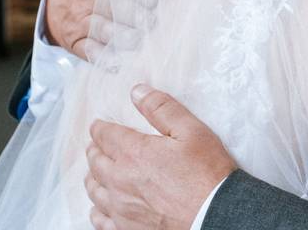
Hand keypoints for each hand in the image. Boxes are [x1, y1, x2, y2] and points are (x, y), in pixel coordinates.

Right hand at [44, 0, 146, 59]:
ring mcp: (82, 23)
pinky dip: (104, 59)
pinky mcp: (77, 44)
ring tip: (138, 40)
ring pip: (102, 31)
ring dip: (122, 37)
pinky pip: (90, 53)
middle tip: (150, 20)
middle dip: (133, 14)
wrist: (56, 3)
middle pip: (112, 6)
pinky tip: (119, 63)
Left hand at [86, 85, 236, 229]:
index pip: (105, 135)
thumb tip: (138, 92)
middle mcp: (120, 180)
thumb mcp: (191, 131)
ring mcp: (120, 208)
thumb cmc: (207, 172)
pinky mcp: (125, 228)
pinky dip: (96, 208)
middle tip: (96, 145)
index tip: (98, 125)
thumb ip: (162, 109)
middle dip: (94, 149)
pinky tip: (100, 205)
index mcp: (134, 152)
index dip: (100, 128)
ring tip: (95, 171)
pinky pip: (99, 218)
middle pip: (95, 162)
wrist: (215, 214)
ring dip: (93, 176)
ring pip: (94, 190)